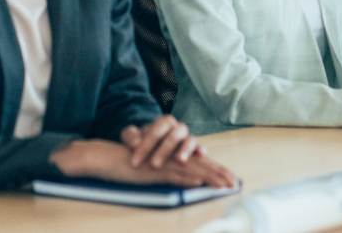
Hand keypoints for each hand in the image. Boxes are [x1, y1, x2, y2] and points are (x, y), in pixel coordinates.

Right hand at [51, 139, 236, 188]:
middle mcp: (171, 157)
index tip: (231, 179)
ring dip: (209, 177)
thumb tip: (194, 183)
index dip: (216, 170)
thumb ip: (174, 175)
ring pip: (191, 168)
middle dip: (219, 174)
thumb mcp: (155, 171)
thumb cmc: (130, 165)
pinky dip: (187, 178)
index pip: (200, 162)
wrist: (107, 158)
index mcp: (173, 156)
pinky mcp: (153, 170)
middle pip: (200, 163)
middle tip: (234, 183)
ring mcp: (163, 162)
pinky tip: (200, 182)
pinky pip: (173, 173)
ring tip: (224, 185)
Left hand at [120, 115, 202, 167]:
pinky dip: (202, 149)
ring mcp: (188, 138)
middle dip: (165, 150)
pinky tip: (201, 155)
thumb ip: (130, 137)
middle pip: (174, 134)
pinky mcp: (196, 148)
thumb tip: (136, 143)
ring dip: (186, 150)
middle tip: (154, 165)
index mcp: (163, 123)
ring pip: (190, 140)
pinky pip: (201, 147)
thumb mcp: (131, 138)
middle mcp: (178, 128)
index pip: (157, 129)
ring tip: (180, 161)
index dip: (146, 145)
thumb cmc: (141, 143)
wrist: (153, 146)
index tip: (135, 162)